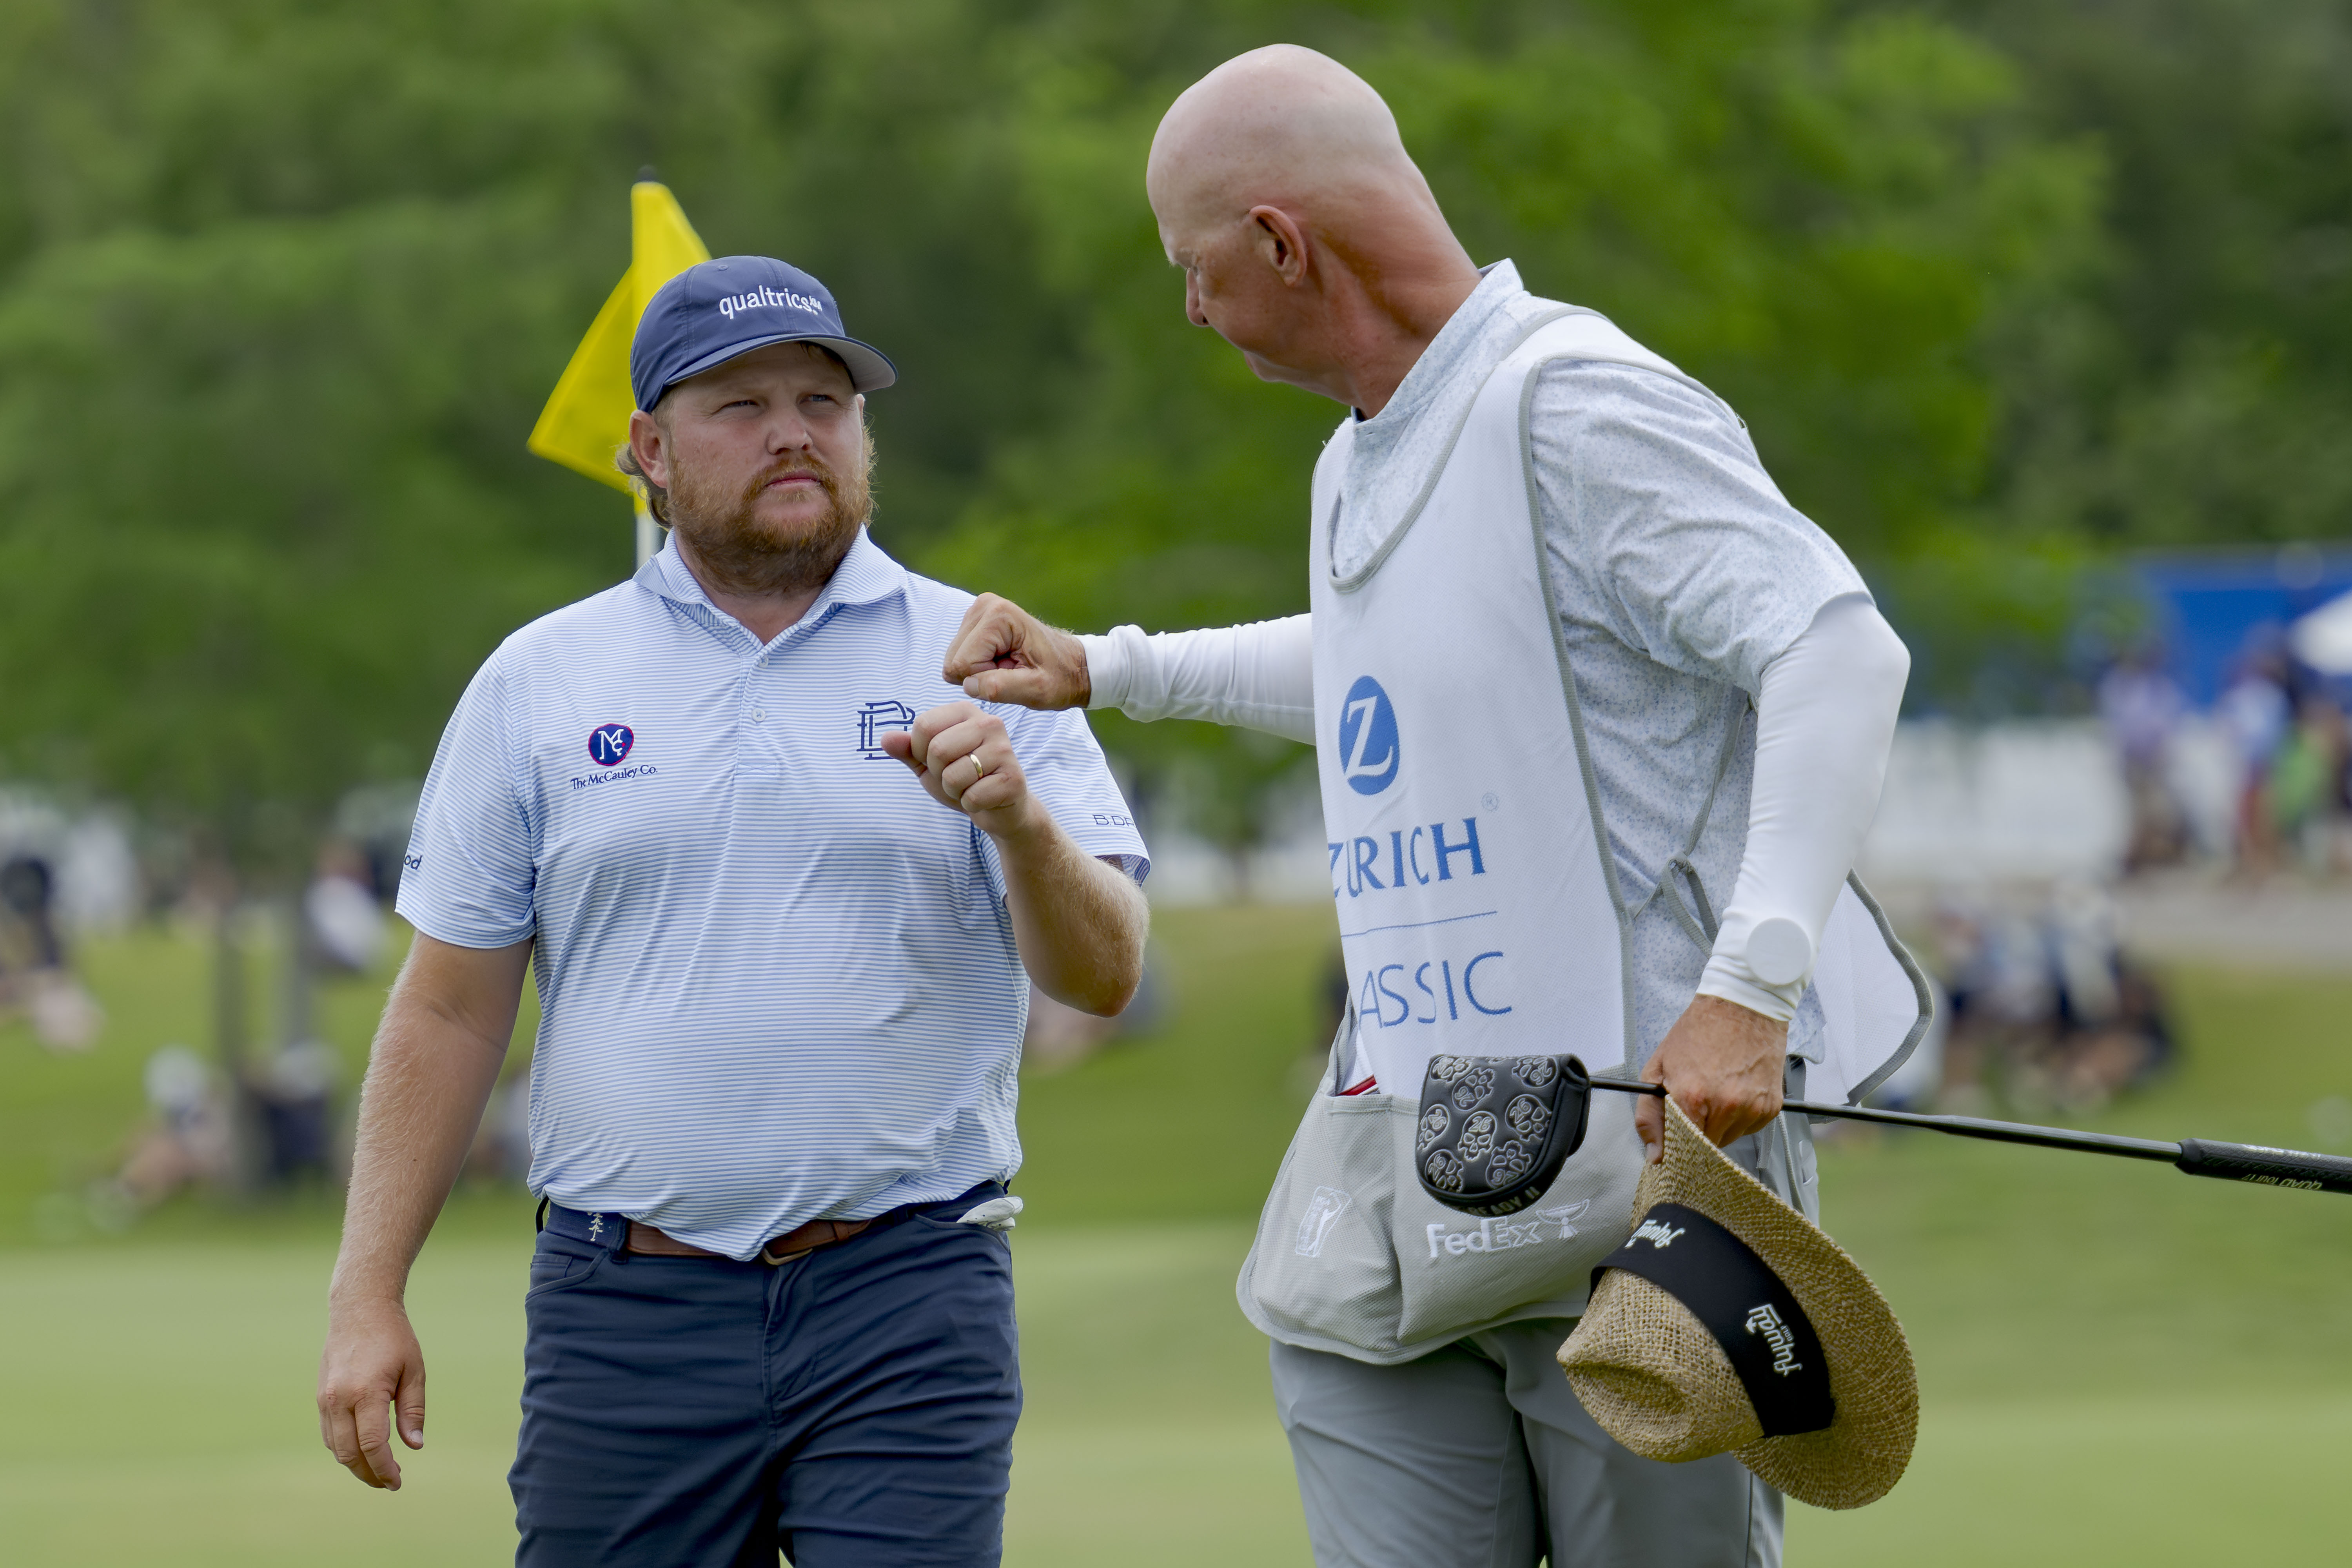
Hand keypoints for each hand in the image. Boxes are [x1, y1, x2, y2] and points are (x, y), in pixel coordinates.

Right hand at [317, 1296, 425, 1489]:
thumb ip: (413, 1410)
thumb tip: (415, 1445)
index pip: (371, 1445)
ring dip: (355, 1464)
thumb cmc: (393, 1337)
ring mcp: (325, 1399)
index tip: (397, 1482)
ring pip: (335, 1447)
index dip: (384, 1469)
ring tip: (379, 1469)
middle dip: (369, 1474)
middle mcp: (339, 1399)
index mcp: (365, 1392)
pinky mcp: (321, 1396)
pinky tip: (362, 1449)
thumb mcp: (413, 1370)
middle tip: (389, 1482)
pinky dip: (343, 1448)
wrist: (359, 1309)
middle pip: (348, 1454)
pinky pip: (329, 1433)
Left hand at [883, 702, 1043, 841]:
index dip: (920, 751)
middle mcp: (989, 723)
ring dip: (954, 791)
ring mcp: (1005, 749)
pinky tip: (984, 798)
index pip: (923, 725)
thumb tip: (885, 739)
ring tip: (969, 786)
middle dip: (938, 773)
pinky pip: (972, 797)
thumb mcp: (928, 763)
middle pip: (937, 749)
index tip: (938, 760)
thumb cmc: (963, 779)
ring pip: (954, 775)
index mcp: (965, 712)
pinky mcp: (1014, 777)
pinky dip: (970, 804)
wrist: (999, 808)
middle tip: (955, 776)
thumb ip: (908, 750)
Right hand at [942, 594, 1090, 709]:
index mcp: (998, 616)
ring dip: (981, 670)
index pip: (963, 664)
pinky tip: (1004, 660)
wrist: (1074, 664)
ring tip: (1011, 665)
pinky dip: (981, 664)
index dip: (986, 678)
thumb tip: (968, 685)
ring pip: (955, 659)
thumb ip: (1001, 688)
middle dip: (981, 674)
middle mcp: (984, 605)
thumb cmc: (1060, 678)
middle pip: (955, 660)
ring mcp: (978, 611)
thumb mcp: (1038, 689)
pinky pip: (960, 655)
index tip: (1014, 673)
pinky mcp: (975, 621)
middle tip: (1013, 670)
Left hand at [1636, 994, 1787, 1161]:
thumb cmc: (1697, 1032)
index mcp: (1693, 1097)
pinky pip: (1748, 1128)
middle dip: (1696, 1133)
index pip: (1682, 1150)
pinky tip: (1735, 1089)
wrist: (1743, 1005)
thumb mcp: (1659, 1067)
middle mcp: (1726, 1107)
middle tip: (1694, 1104)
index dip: (1676, 1148)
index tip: (1674, 1142)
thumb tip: (1655, 1156)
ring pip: (1728, 1139)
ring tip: (1716, 1090)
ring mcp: (1752, 1108)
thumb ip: (1650, 1114)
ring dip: (1718, 1125)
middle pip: (1706, 1148)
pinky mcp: (1771, 1107)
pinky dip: (1739, 1117)